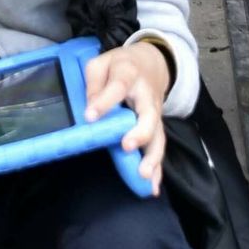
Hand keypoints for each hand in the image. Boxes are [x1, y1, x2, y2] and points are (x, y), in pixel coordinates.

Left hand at [83, 41, 170, 193]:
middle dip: (140, 132)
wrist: (152, 63)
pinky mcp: (157, 127)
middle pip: (149, 115)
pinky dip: (157, 168)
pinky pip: (158, 147)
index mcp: (129, 74)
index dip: (104, 101)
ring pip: (158, 136)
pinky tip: (151, 186)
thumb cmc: (120, 65)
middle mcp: (146, 96)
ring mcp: (154, 113)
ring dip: (152, 157)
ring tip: (143, 176)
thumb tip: (90, 109)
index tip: (90, 116)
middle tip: (127, 146)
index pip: (118, 87)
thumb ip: (94, 83)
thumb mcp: (101, 63)